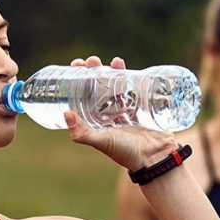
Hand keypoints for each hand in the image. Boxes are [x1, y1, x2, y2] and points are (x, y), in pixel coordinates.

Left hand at [64, 55, 177, 171]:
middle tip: (91, 61)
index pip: (84, 97)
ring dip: (110, 72)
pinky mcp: (140, 108)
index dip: (78, 81)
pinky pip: (132, 89)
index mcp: (96, 123)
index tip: (75, 66)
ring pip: (115, 87)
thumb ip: (83, 132)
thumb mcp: (102, 141)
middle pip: (98, 89)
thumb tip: (65, 112)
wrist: (155, 158)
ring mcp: (125, 111)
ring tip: (110, 61)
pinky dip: (127, 76)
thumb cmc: (126, 152)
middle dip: (94, 72)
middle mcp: (108, 116)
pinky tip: (121, 64)